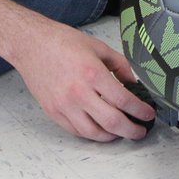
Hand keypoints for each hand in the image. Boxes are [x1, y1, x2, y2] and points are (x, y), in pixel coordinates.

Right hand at [10, 21, 155, 141]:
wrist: (30, 44)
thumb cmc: (61, 42)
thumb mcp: (97, 47)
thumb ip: (119, 64)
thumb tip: (133, 81)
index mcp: (93, 74)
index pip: (124, 100)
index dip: (140, 110)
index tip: (148, 114)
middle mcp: (79, 93)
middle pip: (112, 122)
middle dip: (131, 130)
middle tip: (140, 131)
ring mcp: (64, 105)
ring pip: (94, 133)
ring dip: (112, 136)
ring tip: (121, 132)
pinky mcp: (53, 112)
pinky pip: (76, 131)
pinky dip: (91, 133)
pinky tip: (100, 129)